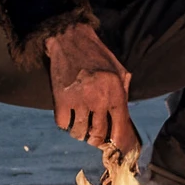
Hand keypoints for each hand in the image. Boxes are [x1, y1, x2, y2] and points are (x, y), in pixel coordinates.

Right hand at [45, 22, 137, 154]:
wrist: (71, 40)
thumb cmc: (97, 55)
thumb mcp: (119, 70)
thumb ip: (123, 91)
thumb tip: (123, 115)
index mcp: (115, 92)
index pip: (120, 125)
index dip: (116, 139)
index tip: (112, 145)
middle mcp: (99, 99)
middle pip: (98, 134)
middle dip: (95, 140)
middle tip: (92, 137)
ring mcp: (79, 100)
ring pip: (79, 132)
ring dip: (79, 133)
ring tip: (79, 127)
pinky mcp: (61, 99)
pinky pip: (62, 124)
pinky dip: (64, 124)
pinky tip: (67, 117)